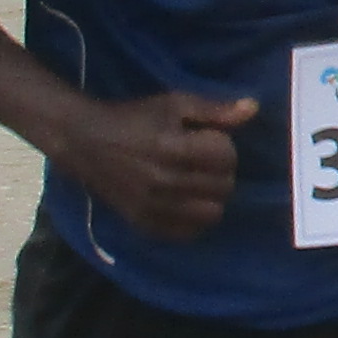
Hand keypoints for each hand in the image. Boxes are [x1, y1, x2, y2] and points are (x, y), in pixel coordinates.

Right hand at [59, 91, 254, 245]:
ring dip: (211, 197)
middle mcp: (163, 181)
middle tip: (202, 162)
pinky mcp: (143, 223)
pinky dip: (193, 219)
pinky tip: (185, 201)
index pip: (226, 157)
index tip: (207, 140)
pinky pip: (188, 233)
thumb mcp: (174, 104)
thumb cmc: (134, 118)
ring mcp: (153, 206)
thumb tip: (253, 109)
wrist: (85, 142)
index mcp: (172, 147)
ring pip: (212, 214)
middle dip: (220, 172)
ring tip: (196, 183)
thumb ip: (215, 110)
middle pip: (223, 187)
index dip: (223, 146)